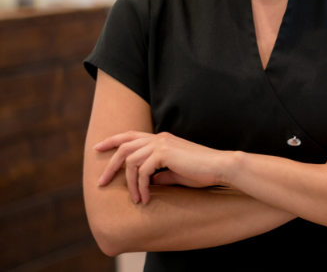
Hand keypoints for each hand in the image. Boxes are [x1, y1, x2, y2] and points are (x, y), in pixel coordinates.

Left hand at [94, 131, 230, 204]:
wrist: (220, 167)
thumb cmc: (203, 172)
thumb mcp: (176, 174)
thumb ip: (161, 175)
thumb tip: (147, 182)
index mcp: (162, 139)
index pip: (131, 135)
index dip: (113, 140)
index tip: (98, 148)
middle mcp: (159, 138)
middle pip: (124, 147)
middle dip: (110, 165)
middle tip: (101, 182)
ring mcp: (161, 144)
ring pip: (131, 161)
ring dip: (129, 183)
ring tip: (134, 199)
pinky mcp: (164, 153)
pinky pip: (143, 171)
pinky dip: (141, 187)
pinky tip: (145, 199)